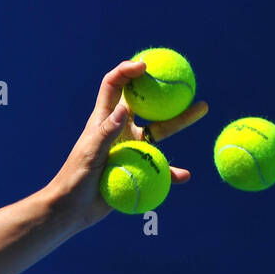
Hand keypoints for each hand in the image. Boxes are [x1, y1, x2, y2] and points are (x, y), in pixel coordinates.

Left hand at [44, 59, 207, 231]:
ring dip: (180, 120)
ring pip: (160, 130)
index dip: (126, 71)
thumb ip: (106, 132)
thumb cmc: (75, 177)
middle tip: (186, 81)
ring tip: (201, 108)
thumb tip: (125, 110)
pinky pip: (162, 166)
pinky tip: (184, 175)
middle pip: (146, 104)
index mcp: (104, 120)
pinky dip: (173, 171)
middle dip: (163, 89)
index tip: (145, 65)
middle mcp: (120, 129)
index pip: (114, 86)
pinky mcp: (138, 167)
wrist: (73, 208)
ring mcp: (130, 148)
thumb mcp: (90, 153)